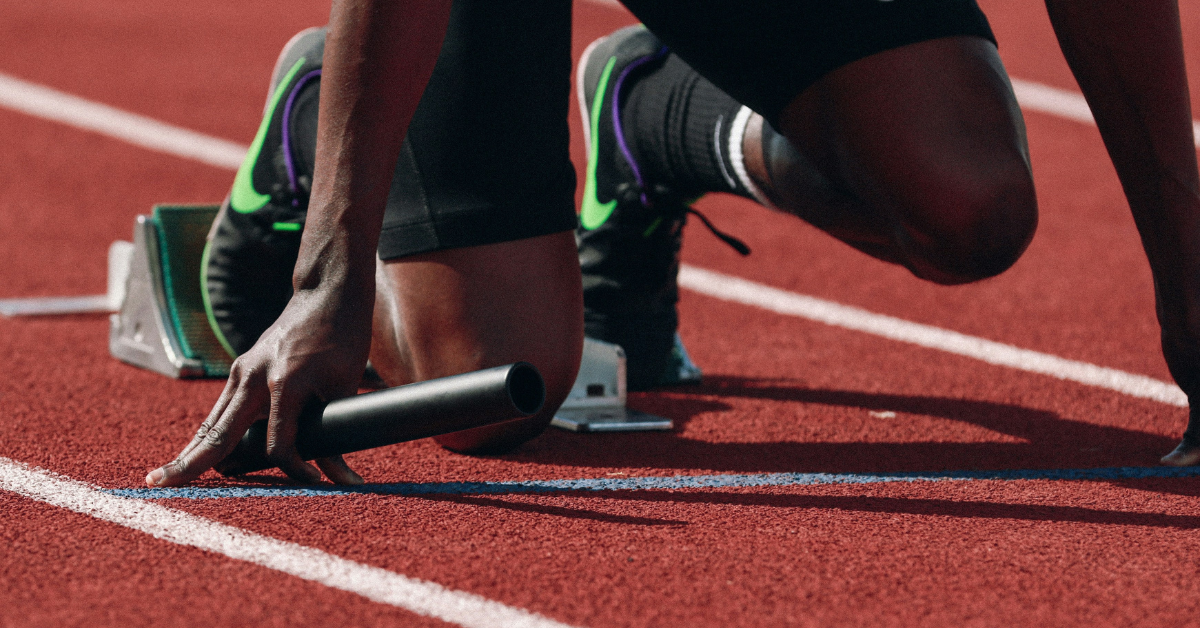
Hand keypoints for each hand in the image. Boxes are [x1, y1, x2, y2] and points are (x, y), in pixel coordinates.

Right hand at [145, 286, 371, 486]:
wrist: (327, 295)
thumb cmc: (343, 339)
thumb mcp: (345, 387)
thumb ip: (336, 433)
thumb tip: (341, 478)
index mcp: (284, 382)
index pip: (278, 444)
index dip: (296, 469)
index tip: (315, 483)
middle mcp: (254, 377)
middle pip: (219, 433)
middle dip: (191, 463)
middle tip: (158, 485)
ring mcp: (242, 371)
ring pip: (212, 422)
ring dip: (192, 451)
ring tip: (164, 478)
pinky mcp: (241, 369)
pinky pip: (221, 409)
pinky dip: (208, 434)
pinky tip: (193, 454)